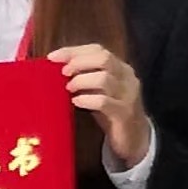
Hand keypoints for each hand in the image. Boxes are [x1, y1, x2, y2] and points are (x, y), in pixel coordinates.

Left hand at [49, 44, 148, 166]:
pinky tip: (77, 102)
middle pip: (104, 58)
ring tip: (69, 89)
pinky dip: (86, 99)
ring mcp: (128, 95)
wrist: (135, 138)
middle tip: (63, 73)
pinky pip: (104, 102)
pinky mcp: (124, 113)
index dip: (73, 51)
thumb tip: (56, 69)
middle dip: (78, 63)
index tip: (52, 57)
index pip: (98, 50)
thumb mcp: (100, 91)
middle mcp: (127, 78)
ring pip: (104, 78)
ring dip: (81, 81)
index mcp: (120, 68)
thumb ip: (85, 78)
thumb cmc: (111, 112)